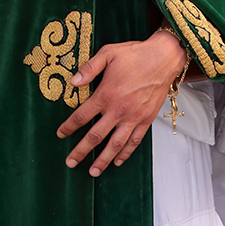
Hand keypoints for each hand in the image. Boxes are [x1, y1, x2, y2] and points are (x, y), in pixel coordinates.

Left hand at [56, 30, 186, 175]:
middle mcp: (119, 110)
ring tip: (93, 171)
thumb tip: (73, 82)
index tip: (61, 134)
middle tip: (70, 162)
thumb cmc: (136, 54)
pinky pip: (134, 141)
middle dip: (81, 151)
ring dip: (103, 160)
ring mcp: (133, 117)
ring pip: (115, 144)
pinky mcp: (146, 120)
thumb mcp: (108, 54)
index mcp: (106, 94)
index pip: (81, 116)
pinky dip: (125, 153)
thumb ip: (89, 69)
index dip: (68, 127)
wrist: (164, 57)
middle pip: (95, 136)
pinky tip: (117, 161)